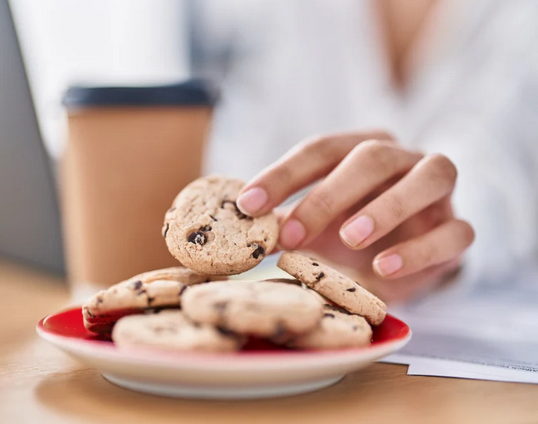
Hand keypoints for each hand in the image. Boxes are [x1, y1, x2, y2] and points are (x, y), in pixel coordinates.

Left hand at [236, 131, 474, 302]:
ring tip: (351, 238)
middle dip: (329, 194)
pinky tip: (384, 268)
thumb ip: (288, 219)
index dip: (283, 175)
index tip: (247, 204)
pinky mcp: (457, 229)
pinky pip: (454, 232)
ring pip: (428, 178)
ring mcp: (438, 191)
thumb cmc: (352, 231)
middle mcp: (403, 159)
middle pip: (372, 156)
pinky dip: (419, 250)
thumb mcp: (317, 222)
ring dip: (387, 206)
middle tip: (293, 234)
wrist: (403, 255)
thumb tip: (243, 226)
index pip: (321, 149)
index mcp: (361, 149)